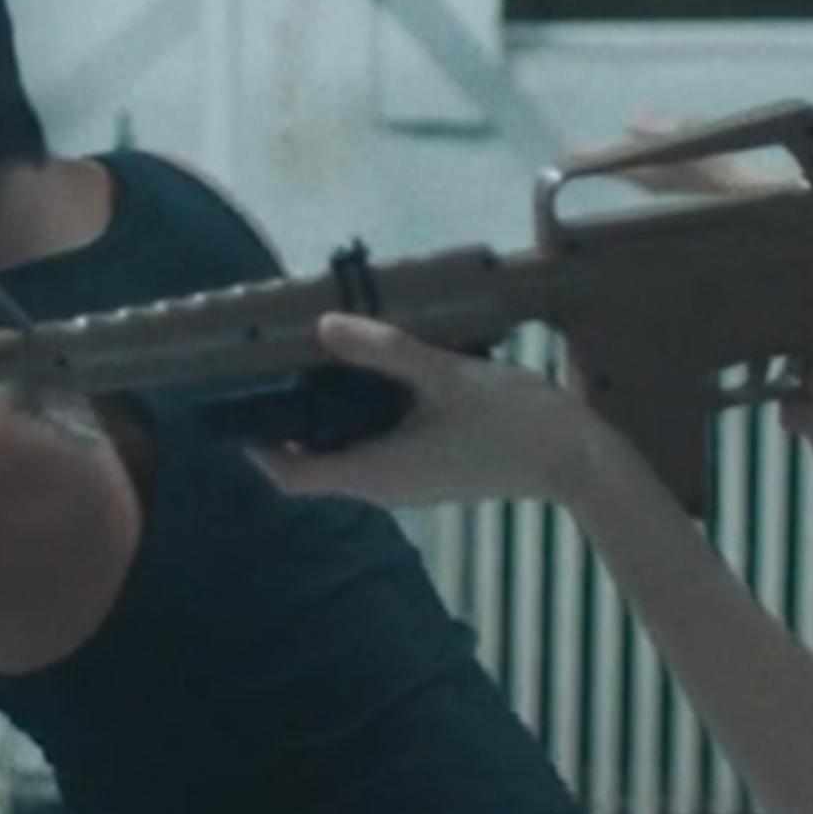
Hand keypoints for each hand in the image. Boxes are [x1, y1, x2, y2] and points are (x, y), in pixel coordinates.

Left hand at [249, 315, 605, 509]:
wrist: (575, 460)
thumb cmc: (508, 420)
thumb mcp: (443, 375)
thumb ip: (384, 350)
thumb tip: (324, 325)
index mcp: (376, 473)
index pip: (293, 478)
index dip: (258, 451)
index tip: (237, 409)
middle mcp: (384, 488)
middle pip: (315, 465)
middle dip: (289, 424)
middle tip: (271, 369)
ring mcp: (409, 484)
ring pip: (347, 455)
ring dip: (326, 418)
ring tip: (314, 364)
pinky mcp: (430, 472)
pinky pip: (377, 450)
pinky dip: (360, 419)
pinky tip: (371, 377)